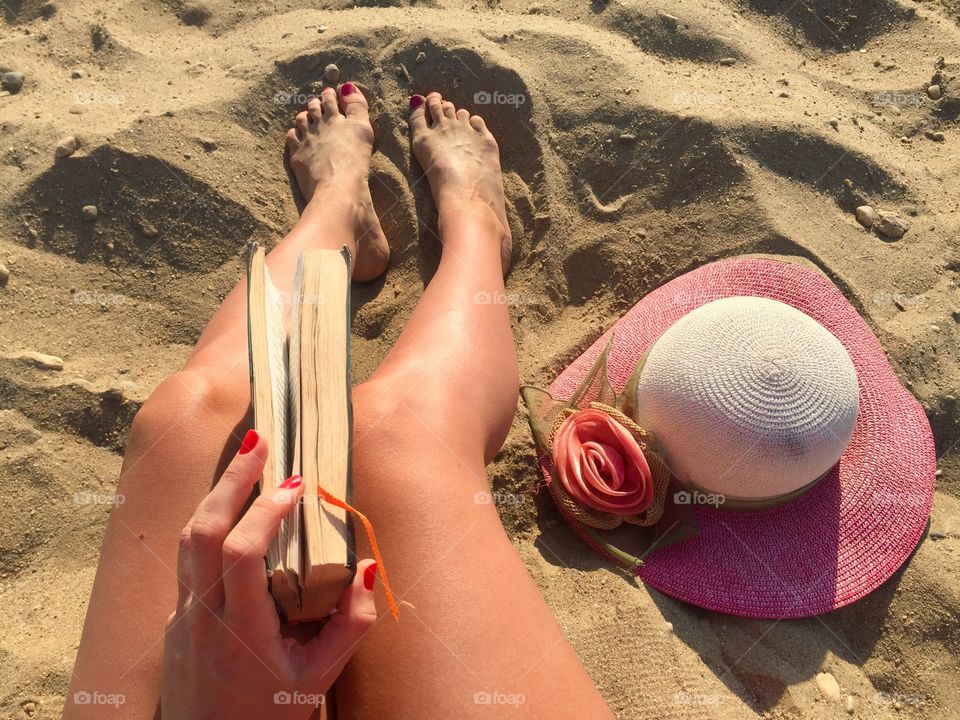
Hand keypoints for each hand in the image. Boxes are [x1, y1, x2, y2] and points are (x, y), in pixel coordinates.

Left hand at [161, 430, 377, 718]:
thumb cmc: (269, 714)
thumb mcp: (320, 677)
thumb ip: (352, 624)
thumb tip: (370, 569)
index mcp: (239, 630)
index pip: (241, 553)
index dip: (266, 513)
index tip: (297, 486)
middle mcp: (202, 616)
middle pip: (202, 531)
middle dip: (232, 480)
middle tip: (260, 440)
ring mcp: (183, 615)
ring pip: (187, 539)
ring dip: (216, 494)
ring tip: (246, 460)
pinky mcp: (177, 617)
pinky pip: (187, 557)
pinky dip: (209, 520)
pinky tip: (231, 505)